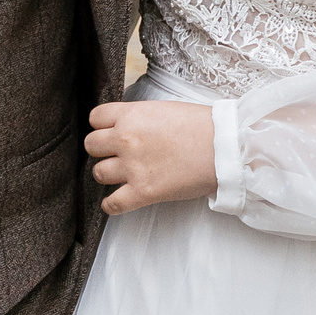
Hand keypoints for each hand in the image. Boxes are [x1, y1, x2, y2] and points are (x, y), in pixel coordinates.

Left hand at [85, 101, 216, 214]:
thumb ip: (141, 117)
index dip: (101, 125)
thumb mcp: (164, 108)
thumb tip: (131, 126)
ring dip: (108, 175)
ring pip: (98, 173)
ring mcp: (132, 167)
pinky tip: (117, 200)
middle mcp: (126, 139)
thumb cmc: (202, 126)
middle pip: (91, 145)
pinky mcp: (143, 192)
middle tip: (115, 153)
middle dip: (102, 149)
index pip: (95, 117)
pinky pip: (112, 204)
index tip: (109, 131)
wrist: (224, 147)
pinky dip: (111, 205)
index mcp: (132, 115)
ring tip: (122, 175)